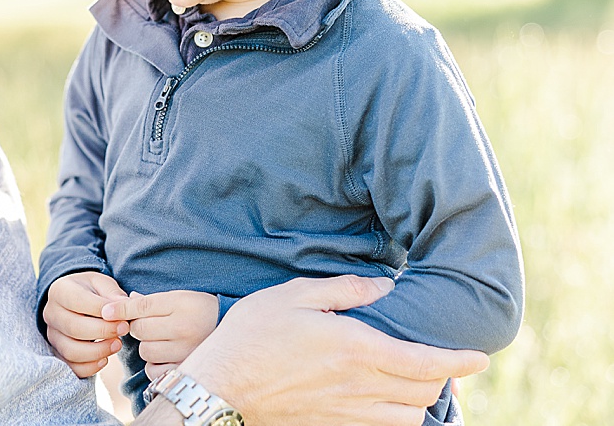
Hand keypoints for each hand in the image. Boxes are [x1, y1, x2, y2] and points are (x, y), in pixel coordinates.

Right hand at [44, 271, 129, 377]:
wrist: (78, 302)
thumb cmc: (92, 292)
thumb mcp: (103, 284)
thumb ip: (112, 294)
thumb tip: (123, 305)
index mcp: (59, 290)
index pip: (78, 301)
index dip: (101, 310)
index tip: (123, 316)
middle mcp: (50, 313)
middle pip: (73, 328)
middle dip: (103, 331)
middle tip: (124, 329)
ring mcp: (52, 336)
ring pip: (71, 351)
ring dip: (98, 351)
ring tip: (117, 344)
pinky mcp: (58, 354)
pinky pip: (71, 367)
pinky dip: (90, 367)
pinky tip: (105, 359)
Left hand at [102, 290, 217, 380]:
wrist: (230, 330)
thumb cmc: (199, 310)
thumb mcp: (178, 298)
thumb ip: (149, 302)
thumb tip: (119, 304)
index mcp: (181, 304)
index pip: (142, 307)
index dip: (121, 308)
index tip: (106, 311)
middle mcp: (183, 328)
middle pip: (140, 330)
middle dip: (139, 328)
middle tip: (151, 326)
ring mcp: (185, 351)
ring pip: (145, 351)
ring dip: (147, 346)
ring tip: (161, 340)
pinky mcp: (185, 369)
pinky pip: (154, 370)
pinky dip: (154, 364)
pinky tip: (164, 355)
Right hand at [135, 276, 488, 425]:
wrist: (220, 389)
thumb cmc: (252, 335)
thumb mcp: (294, 295)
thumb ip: (345, 289)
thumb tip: (385, 287)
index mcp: (356, 349)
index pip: (426, 362)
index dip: (459, 361)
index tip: (479, 358)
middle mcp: (360, 387)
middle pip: (425, 394)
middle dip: (441, 378)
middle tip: (440, 361)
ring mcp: (347, 413)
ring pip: (408, 418)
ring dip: (419, 400)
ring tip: (414, 381)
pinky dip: (395, 417)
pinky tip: (383, 400)